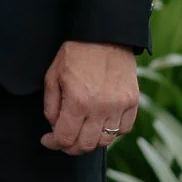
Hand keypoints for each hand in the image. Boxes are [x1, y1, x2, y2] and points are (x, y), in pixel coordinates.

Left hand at [41, 40, 138, 156]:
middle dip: (71, 146)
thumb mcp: (52, 76)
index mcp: (77, 102)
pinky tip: (101, 124)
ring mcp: (119, 106)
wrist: (105, 35)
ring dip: (91, 140)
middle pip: (86, 145)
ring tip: (83, 131)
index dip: (54, 143)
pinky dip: (112, 132)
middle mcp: (100, 108)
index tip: (49, 140)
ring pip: (105, 141)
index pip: (65, 138)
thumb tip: (54, 127)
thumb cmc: (75, 53)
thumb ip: (51, 106)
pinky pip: (124, 129)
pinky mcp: (132, 102)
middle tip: (64, 139)